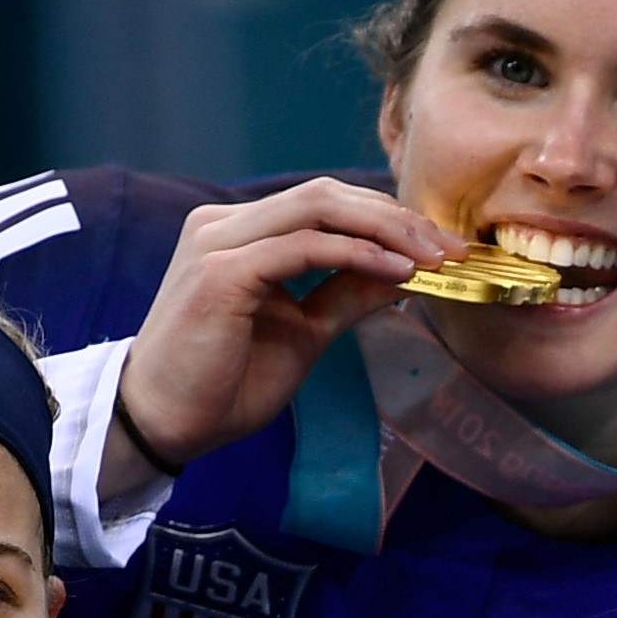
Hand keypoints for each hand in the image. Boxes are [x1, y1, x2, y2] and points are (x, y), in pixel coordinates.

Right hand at [114, 177, 446, 481]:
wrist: (165, 423)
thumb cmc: (225, 382)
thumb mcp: (303, 331)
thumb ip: (346, 295)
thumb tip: (406, 273)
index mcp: (238, 232)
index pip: (324, 202)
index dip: (387, 218)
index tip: (441, 248)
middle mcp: (223, 224)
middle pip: (326, 194)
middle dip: (397, 217)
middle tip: (451, 248)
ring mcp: (218, 242)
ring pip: (318, 208)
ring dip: (386, 230)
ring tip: (433, 257)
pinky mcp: (221, 272)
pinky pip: (304, 247)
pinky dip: (357, 255)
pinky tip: (397, 273)